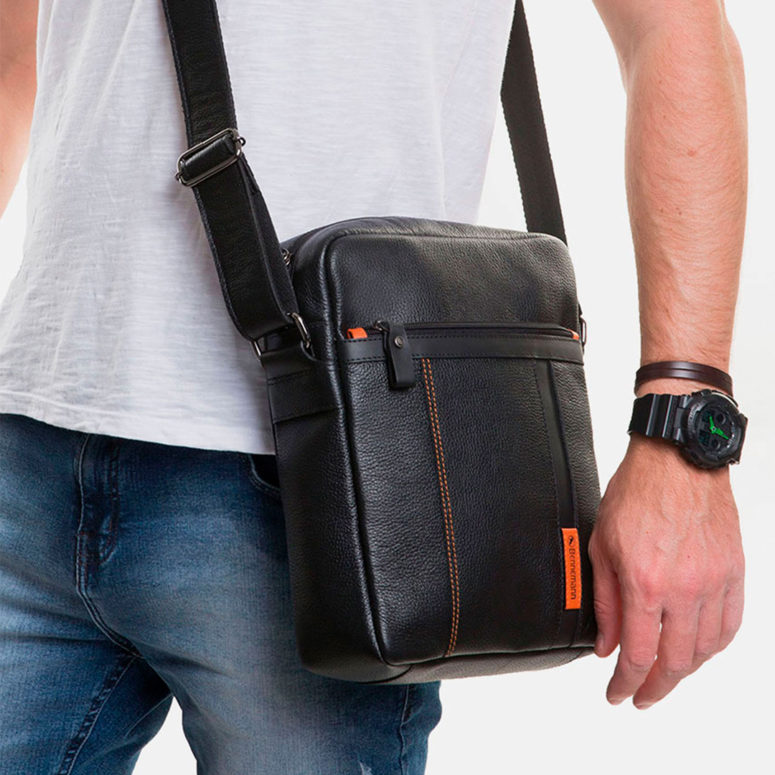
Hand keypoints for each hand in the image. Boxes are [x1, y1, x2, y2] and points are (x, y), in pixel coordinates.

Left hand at [588, 432, 744, 708]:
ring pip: (705, 650)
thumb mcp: (601, 545)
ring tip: (665, 675)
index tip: (616, 693)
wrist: (677, 461)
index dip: (625, 683)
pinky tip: (697, 650)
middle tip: (641, 694)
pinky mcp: (734, 572)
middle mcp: (684, 588)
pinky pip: (729, 625)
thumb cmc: (637, 493)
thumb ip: (604, 601)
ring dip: (685, 671)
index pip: (637, 654)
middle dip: (655, 688)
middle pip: (675, 662)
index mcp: (645, 581)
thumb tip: (605, 643)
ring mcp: (714, 582)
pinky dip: (713, 647)